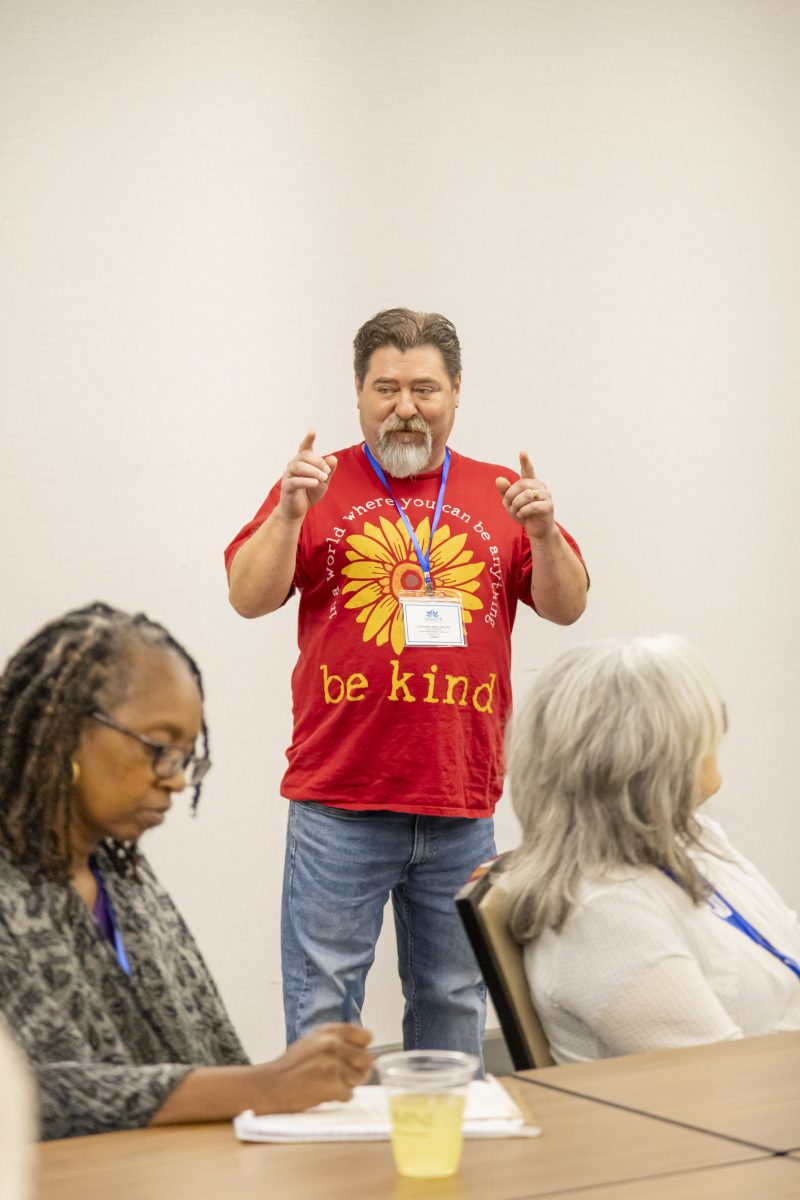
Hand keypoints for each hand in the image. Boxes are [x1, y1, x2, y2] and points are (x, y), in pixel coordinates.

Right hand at [251, 1024, 372, 1113]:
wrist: (270, 1085)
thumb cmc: (292, 1066)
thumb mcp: (314, 1042)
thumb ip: (338, 1042)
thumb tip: (367, 1052)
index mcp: (329, 1030)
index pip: (365, 1036)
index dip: (362, 1049)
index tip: (354, 1057)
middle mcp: (333, 1043)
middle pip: (366, 1059)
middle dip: (358, 1070)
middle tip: (342, 1076)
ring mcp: (333, 1063)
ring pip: (359, 1078)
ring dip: (347, 1085)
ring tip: (328, 1084)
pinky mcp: (332, 1084)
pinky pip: (348, 1094)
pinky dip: (338, 1098)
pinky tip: (322, 1093)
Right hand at [280, 432, 337, 521]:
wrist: (298, 510)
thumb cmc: (310, 493)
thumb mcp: (324, 481)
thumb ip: (329, 470)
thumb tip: (333, 458)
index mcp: (303, 462)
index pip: (305, 448)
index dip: (308, 439)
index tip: (312, 431)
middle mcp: (294, 465)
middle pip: (304, 456)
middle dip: (317, 461)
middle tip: (327, 470)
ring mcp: (289, 475)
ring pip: (298, 466)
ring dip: (313, 470)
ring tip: (324, 477)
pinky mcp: (287, 487)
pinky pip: (294, 481)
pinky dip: (306, 481)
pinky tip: (315, 482)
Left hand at [496, 452, 554, 540]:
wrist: (537, 530)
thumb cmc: (524, 514)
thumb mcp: (511, 503)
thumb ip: (505, 491)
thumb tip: (498, 479)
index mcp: (531, 483)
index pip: (528, 469)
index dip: (525, 461)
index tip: (522, 452)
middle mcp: (540, 486)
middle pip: (522, 484)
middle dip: (510, 494)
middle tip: (506, 504)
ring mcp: (546, 496)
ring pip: (527, 495)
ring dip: (516, 504)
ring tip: (515, 511)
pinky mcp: (548, 506)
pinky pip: (532, 506)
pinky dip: (523, 511)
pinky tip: (521, 515)